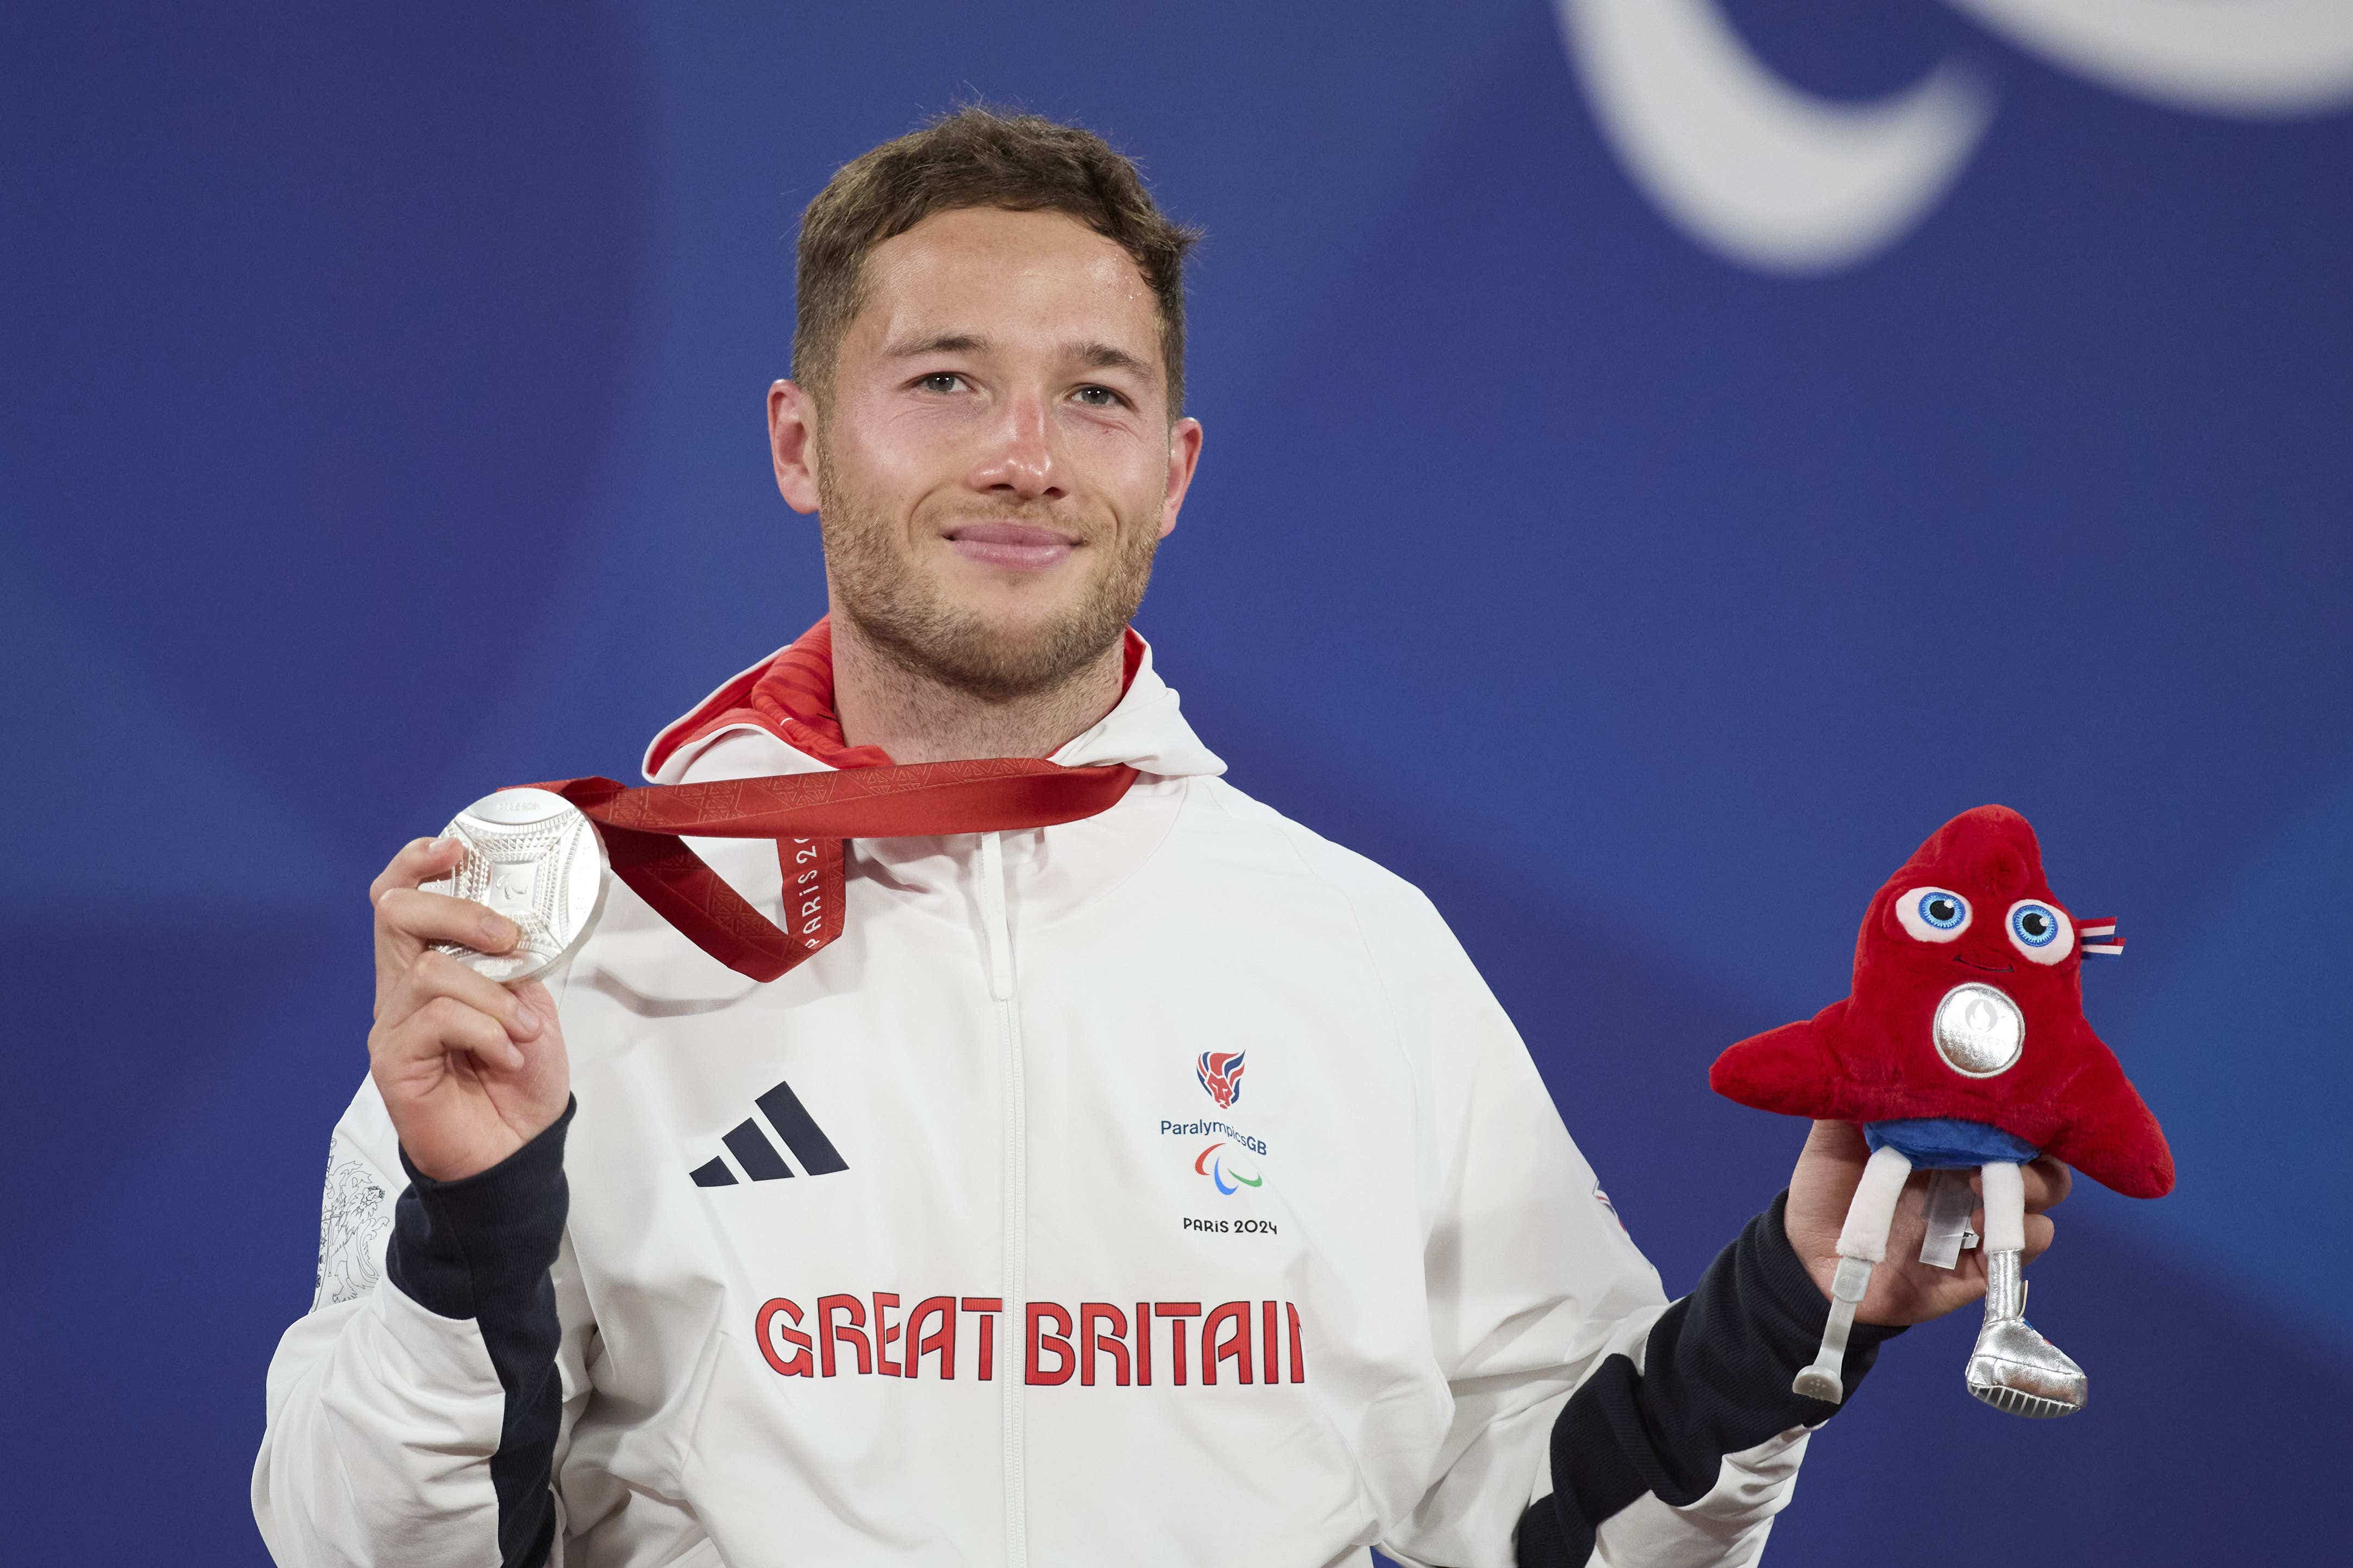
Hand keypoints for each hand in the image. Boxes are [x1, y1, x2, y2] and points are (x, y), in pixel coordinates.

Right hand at [367, 836, 571, 1181]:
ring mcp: (392, 1025)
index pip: (399, 899)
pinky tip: (506, 1056)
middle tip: (509, 941)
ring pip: (432, 970)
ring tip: (522, 1032)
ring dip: (494, 996)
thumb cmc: (521, 1077)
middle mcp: (400, 989)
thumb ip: (512, 963)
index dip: (416, 863)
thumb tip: (515, 925)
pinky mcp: (393, 1062)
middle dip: (460, 913)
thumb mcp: (529, 1003)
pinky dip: (486, 1031)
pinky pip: (437, 1018)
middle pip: (396, 912)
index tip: (455, 847)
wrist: (516, 1151)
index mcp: (430, 966)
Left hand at [1784, 1120, 2070, 1325]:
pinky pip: (2017, 1257)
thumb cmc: (1828, 1188)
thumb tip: (1885, 1046)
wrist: (1806, 1253)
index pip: (2014, 1126)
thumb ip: (1864, 1097)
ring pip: (2040, 1209)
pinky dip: (2016, 1240)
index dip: (2026, 1114)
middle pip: (2044, 1166)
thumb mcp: (1837, 1133)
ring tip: (1980, 1188)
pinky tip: (1977, 1228)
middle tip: (2005, 1154)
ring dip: (2030, 1195)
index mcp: (1953, 1145)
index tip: (2015, 1101)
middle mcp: (1975, 1183)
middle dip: (2040, 1158)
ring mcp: (1978, 1227)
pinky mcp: (1974, 1270)